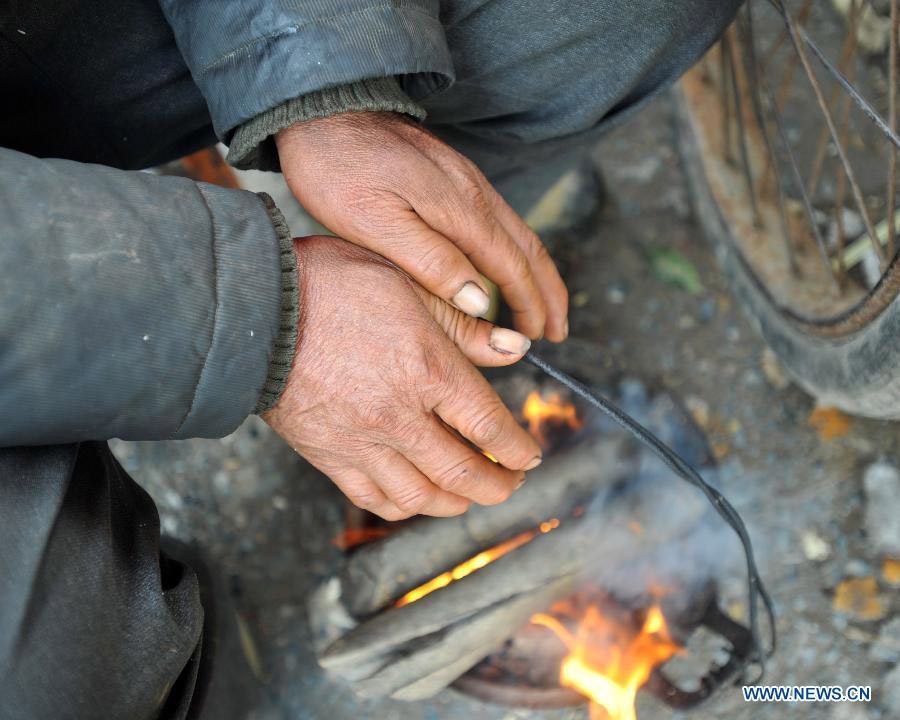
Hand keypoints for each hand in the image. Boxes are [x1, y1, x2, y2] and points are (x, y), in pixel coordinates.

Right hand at [263, 235, 542, 520]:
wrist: (255, 311)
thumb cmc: (330, 285)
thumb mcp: (407, 283)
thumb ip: (463, 324)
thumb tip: (516, 347)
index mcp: (428, 369)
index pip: (489, 426)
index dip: (517, 449)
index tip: (529, 455)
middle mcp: (400, 415)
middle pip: (463, 472)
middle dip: (497, 485)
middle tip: (511, 484)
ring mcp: (362, 442)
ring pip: (421, 496)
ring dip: (454, 503)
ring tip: (469, 497)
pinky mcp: (329, 456)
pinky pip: (374, 499)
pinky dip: (403, 506)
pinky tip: (415, 499)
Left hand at [275, 111, 567, 341]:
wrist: (325, 110)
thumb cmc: (340, 171)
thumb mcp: (375, 223)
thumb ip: (430, 261)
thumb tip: (479, 303)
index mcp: (461, 210)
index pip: (512, 268)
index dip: (530, 307)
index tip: (540, 339)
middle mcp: (475, 193)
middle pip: (530, 249)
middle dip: (549, 294)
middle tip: (558, 331)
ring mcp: (467, 180)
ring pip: (519, 233)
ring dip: (537, 273)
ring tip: (543, 306)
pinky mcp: (454, 175)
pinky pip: (500, 220)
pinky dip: (515, 252)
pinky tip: (506, 266)